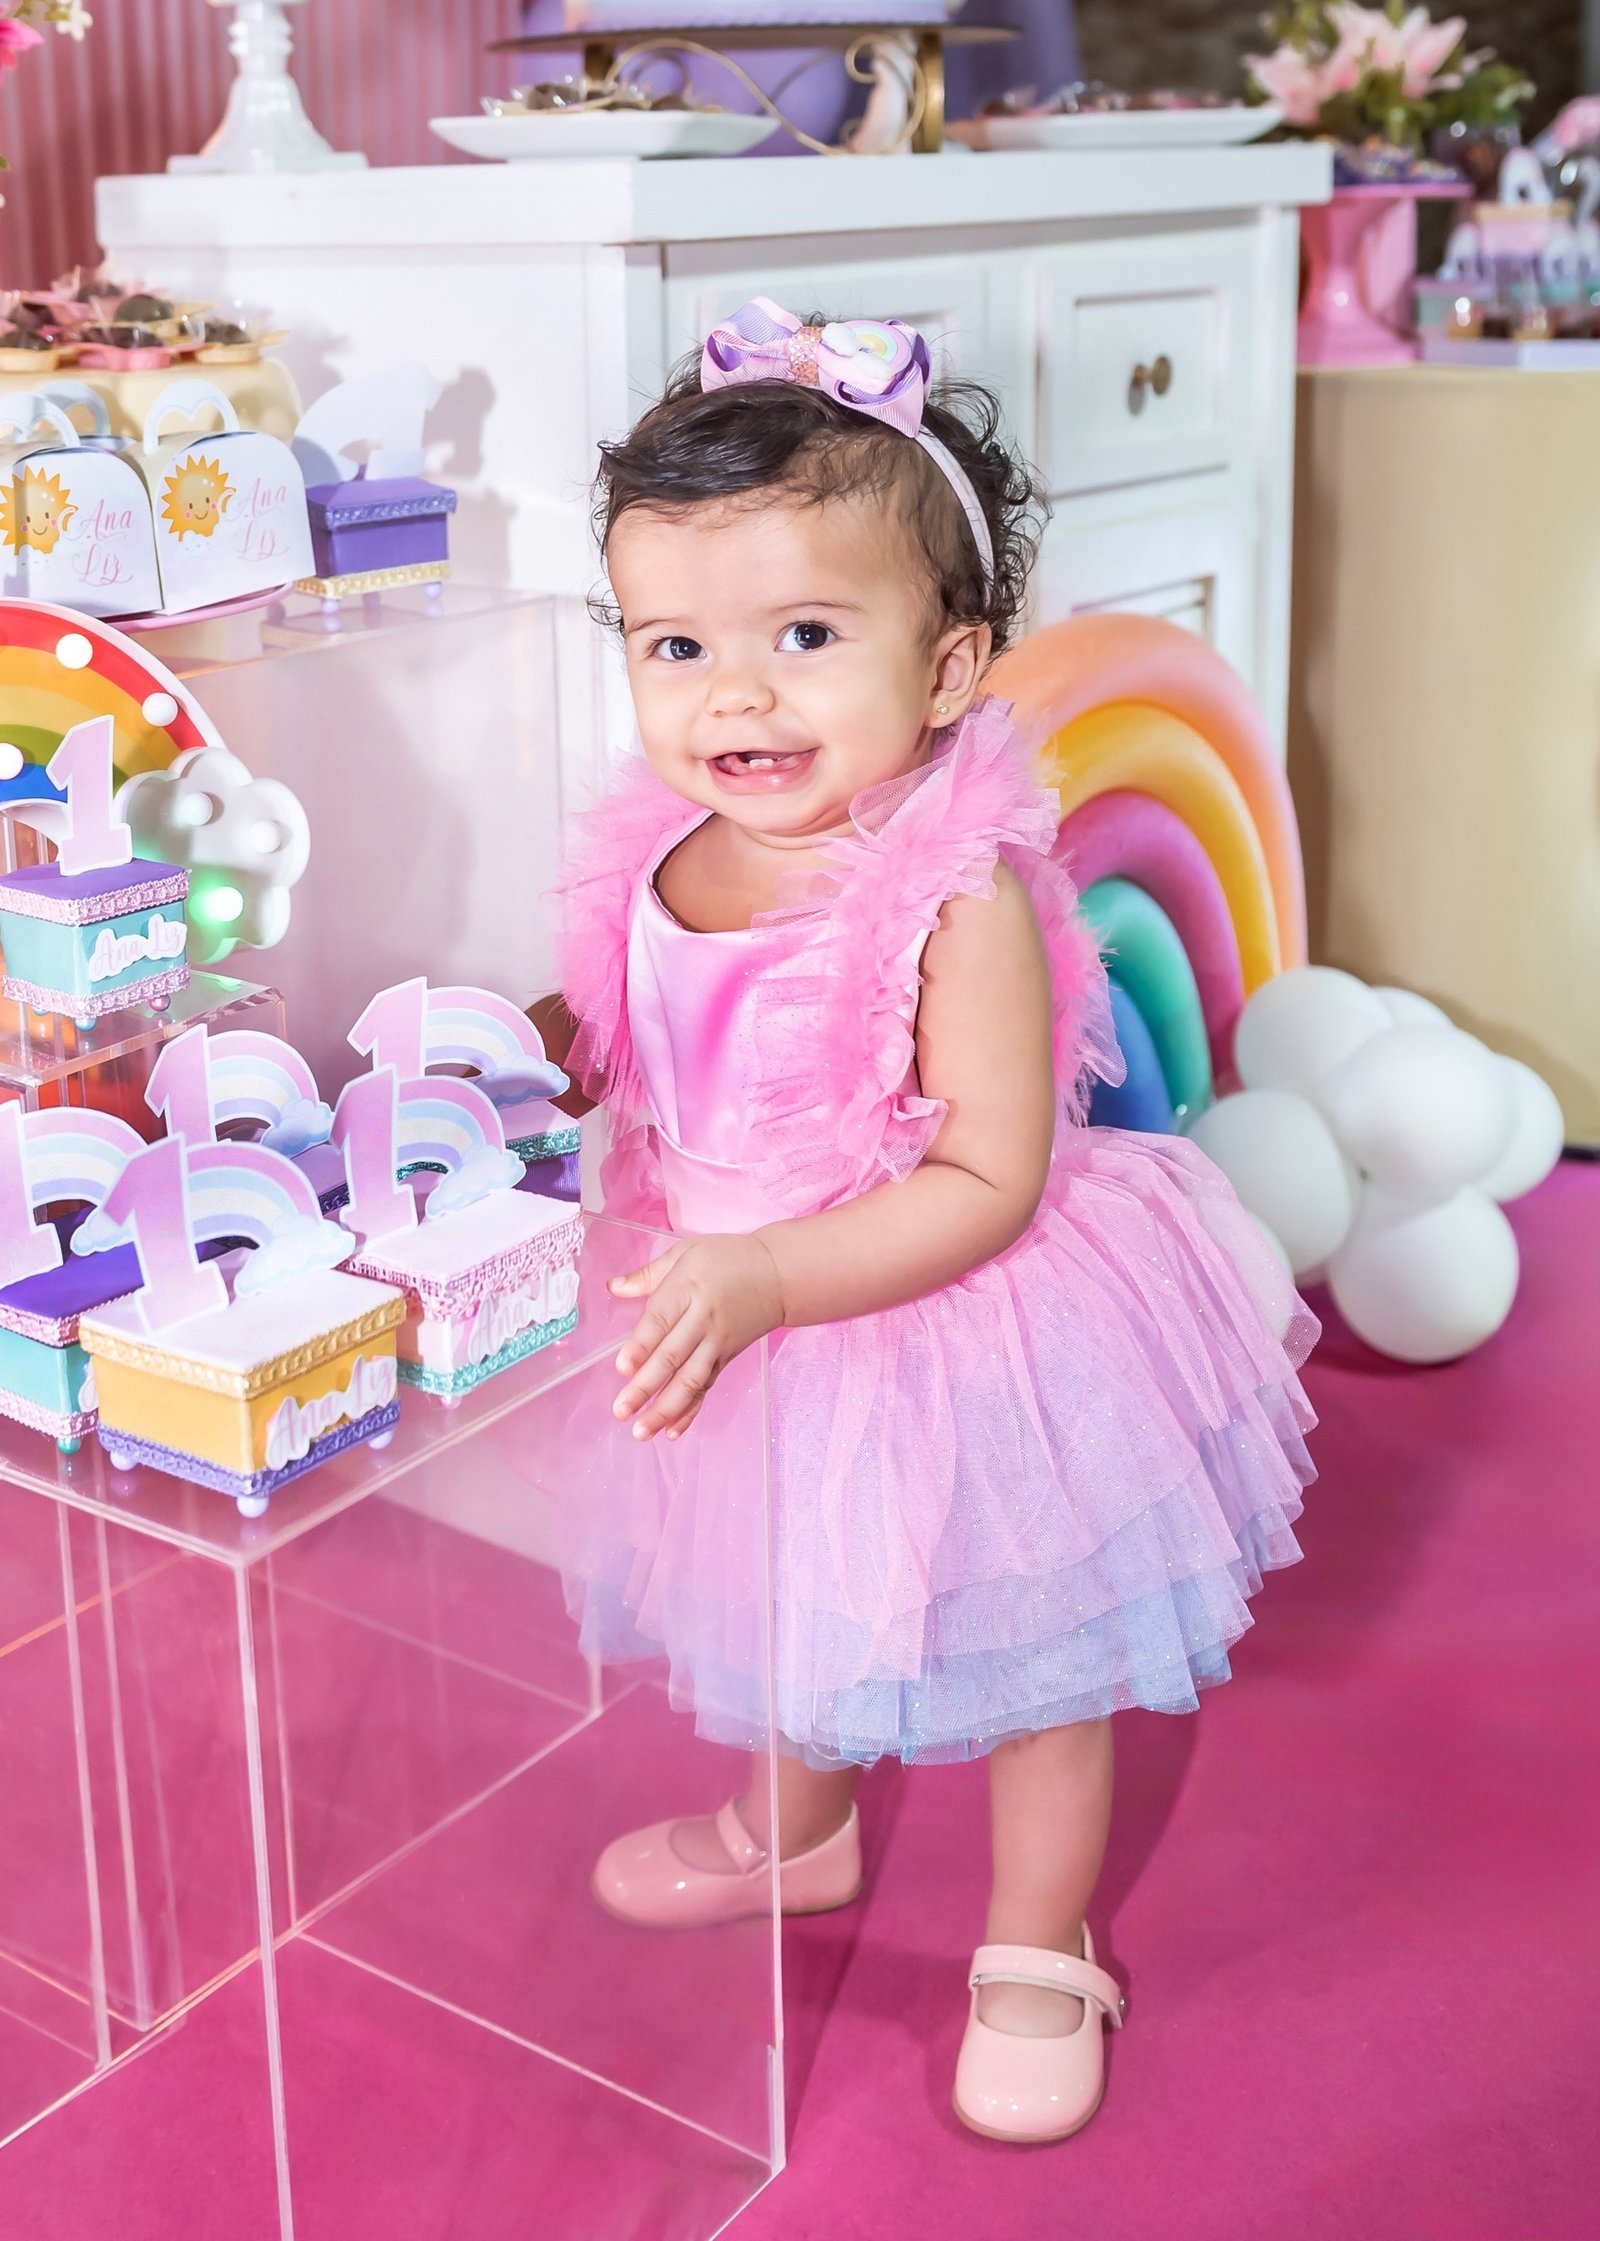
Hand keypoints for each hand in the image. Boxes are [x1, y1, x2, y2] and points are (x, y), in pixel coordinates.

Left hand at [608, 1234, 783, 1440]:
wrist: (778, 1274)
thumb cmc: (728, 1258)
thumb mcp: (686, 1252)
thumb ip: (648, 1274)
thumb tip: (612, 1287)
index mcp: (687, 1290)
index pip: (661, 1321)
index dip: (641, 1346)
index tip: (622, 1368)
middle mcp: (703, 1320)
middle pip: (672, 1357)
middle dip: (645, 1387)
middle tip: (621, 1410)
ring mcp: (717, 1343)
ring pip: (690, 1380)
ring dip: (665, 1408)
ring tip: (641, 1431)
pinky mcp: (726, 1359)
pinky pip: (706, 1387)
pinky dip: (690, 1410)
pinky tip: (671, 1430)